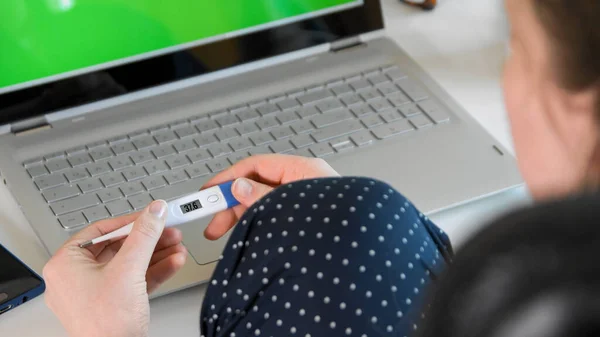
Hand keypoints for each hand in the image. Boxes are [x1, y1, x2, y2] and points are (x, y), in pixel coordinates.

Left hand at [43, 200, 186, 336]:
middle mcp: (75, 278)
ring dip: (156, 255)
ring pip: (128, 265)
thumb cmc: (106, 325)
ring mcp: (92, 293)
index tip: (151, 215)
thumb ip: (144, 236)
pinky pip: (131, 282)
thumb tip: (153, 212)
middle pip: (118, 247)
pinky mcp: (110, 306)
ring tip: (176, 248)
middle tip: (168, 231)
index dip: (130, 221)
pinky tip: (172, 264)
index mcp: (66, 265)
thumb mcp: (129, 269)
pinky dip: (152, 273)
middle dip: (149, 241)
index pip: (101, 231)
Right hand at [202, 154, 339, 239]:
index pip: (256, 165)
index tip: (209, 192)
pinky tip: (248, 235)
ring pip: (265, 202)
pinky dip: (259, 223)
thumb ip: (261, 196)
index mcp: (303, 170)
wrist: (363, 252)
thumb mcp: (288, 206)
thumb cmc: (338, 225)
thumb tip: (239, 187)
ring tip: (225, 233)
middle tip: (213, 221)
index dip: (228, 177)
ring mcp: (306, 200)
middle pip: (258, 184)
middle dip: (232, 202)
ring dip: (242, 216)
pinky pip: (276, 214)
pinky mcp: (308, 218)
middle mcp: (305, 182)